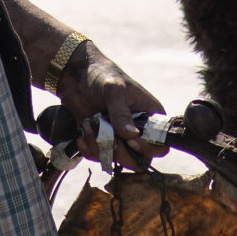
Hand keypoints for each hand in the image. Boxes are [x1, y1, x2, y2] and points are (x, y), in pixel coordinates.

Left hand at [55, 41, 164, 169]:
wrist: (76, 77)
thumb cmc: (101, 76)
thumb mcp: (114, 90)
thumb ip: (121, 113)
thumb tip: (131, 134)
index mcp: (150, 116)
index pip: (161, 145)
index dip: (147, 148)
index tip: (130, 140)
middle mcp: (138, 130)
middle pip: (139, 159)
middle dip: (120, 152)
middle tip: (106, 136)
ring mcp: (120, 138)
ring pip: (118, 160)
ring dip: (100, 147)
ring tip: (89, 125)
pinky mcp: (102, 141)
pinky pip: (100, 157)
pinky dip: (90, 149)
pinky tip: (83, 133)